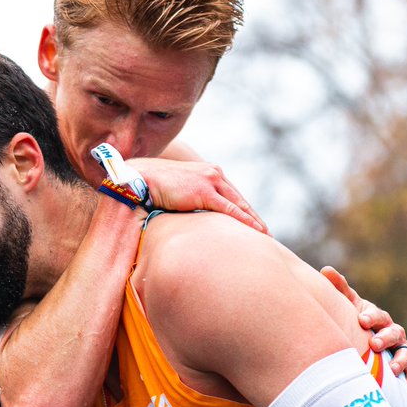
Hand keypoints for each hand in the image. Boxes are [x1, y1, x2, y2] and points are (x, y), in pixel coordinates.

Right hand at [129, 157, 265, 232]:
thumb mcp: (180, 189)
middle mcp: (214, 173)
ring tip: (265, 235)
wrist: (142, 178)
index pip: (231, 193)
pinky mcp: (206, 192)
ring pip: (239, 204)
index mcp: (209, 171)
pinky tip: (255, 231)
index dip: (243, 208)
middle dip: (252, 216)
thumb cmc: (155, 186)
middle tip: (265, 231)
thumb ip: (192, 197)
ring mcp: (211, 181)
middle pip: (239, 198)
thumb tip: (195, 216)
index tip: (253, 221)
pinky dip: (245, 221)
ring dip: (253, 220)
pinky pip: (231, 209)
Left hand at [320, 266, 406, 389]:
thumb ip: (339, 289)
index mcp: (378, 317)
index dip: (371, 317)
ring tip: (392, 369)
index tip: (361, 320)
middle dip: (385, 338)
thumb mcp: (348, 306)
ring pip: (406, 352)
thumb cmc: (355, 322)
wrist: (364, 344)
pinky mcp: (406, 366)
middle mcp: (392, 332)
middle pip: (394, 333)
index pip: (377, 315)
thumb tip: (325, 269)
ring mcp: (400, 349)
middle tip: (374, 344)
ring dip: (400, 360)